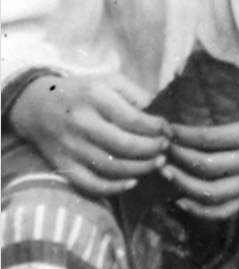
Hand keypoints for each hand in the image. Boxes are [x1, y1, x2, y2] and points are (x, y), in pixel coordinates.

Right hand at [7, 73, 169, 196]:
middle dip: (152, 149)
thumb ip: (136, 95)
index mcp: (96, 97)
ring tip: (157, 163)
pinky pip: (90, 183)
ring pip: (111, 166)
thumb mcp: (110, 81)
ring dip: (140, 168)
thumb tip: (162, 113)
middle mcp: (81, 123)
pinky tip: (133, 182)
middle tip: (166, 148)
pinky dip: (113, 188)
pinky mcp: (63, 165)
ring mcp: (71, 147)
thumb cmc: (84, 92)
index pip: (133, 119)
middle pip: (124, 145)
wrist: (38, 106)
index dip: (157, 128)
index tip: (169, 131)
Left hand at [164, 89, 238, 220]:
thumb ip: (221, 103)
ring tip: (166, 172)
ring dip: (183, 184)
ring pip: (212, 192)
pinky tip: (180, 200)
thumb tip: (180, 101)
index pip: (210, 138)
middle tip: (161, 150)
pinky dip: (199, 210)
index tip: (166, 130)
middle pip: (207, 166)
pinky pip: (223, 211)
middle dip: (178, 158)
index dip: (183, 135)